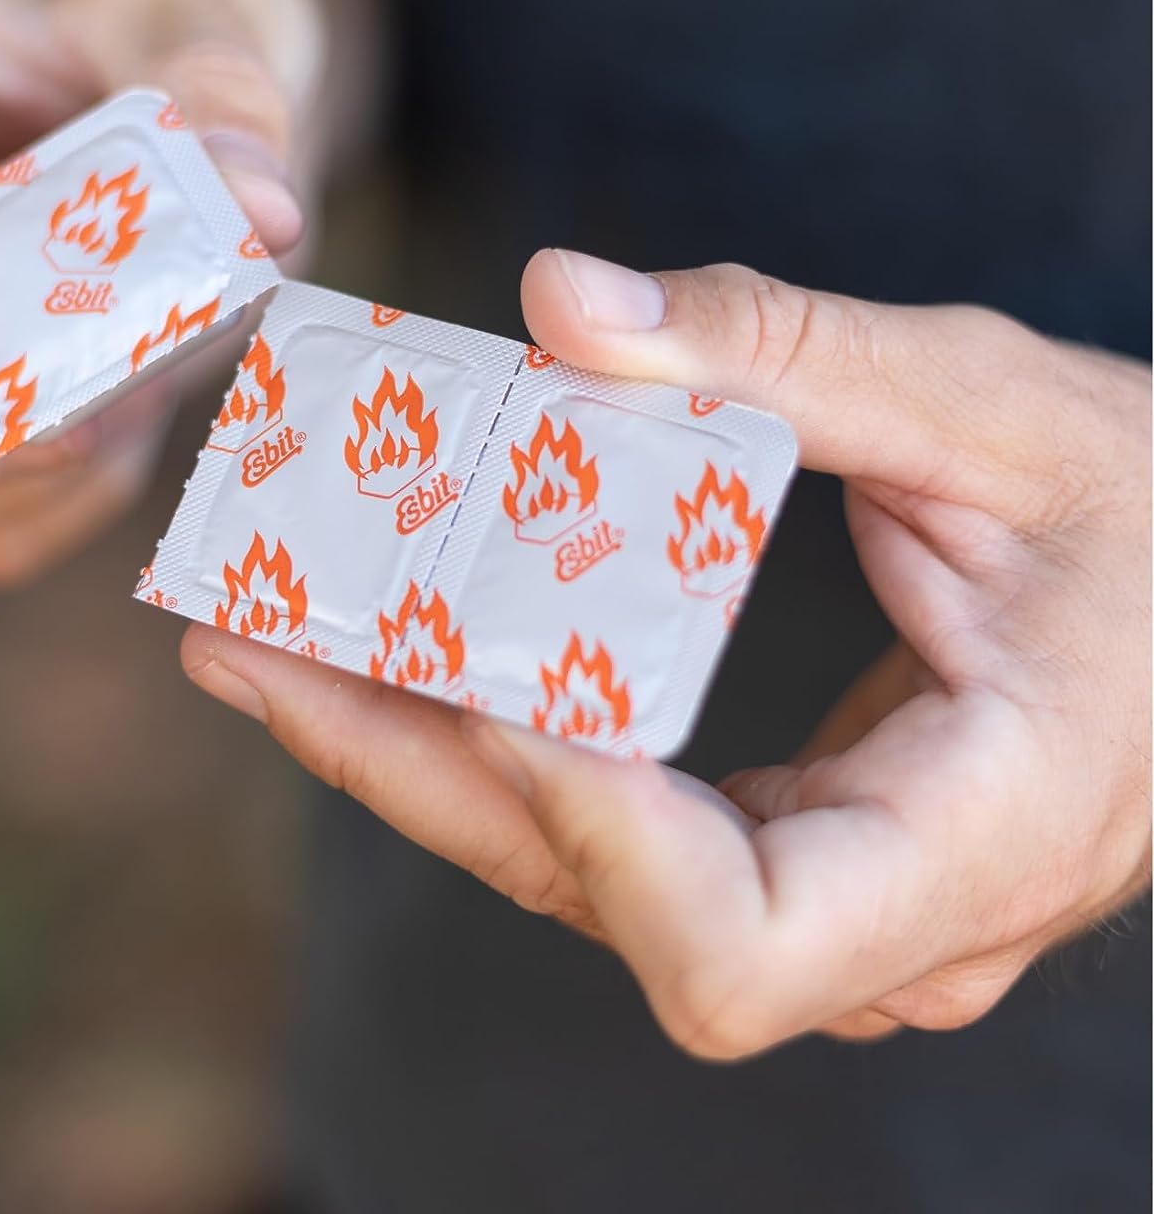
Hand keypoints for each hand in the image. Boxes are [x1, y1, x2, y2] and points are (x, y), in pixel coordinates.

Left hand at [182, 249, 1150, 1057]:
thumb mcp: (999, 406)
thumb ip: (785, 351)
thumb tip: (566, 303)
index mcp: (973, 840)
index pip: (734, 940)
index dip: (589, 836)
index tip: (474, 679)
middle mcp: (878, 921)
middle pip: (592, 896)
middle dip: (406, 766)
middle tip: (242, 637)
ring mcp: (823, 905)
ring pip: (571, 867)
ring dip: (408, 750)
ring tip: (263, 633)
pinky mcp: (780, 848)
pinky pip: (602, 825)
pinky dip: (484, 738)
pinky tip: (385, 650)